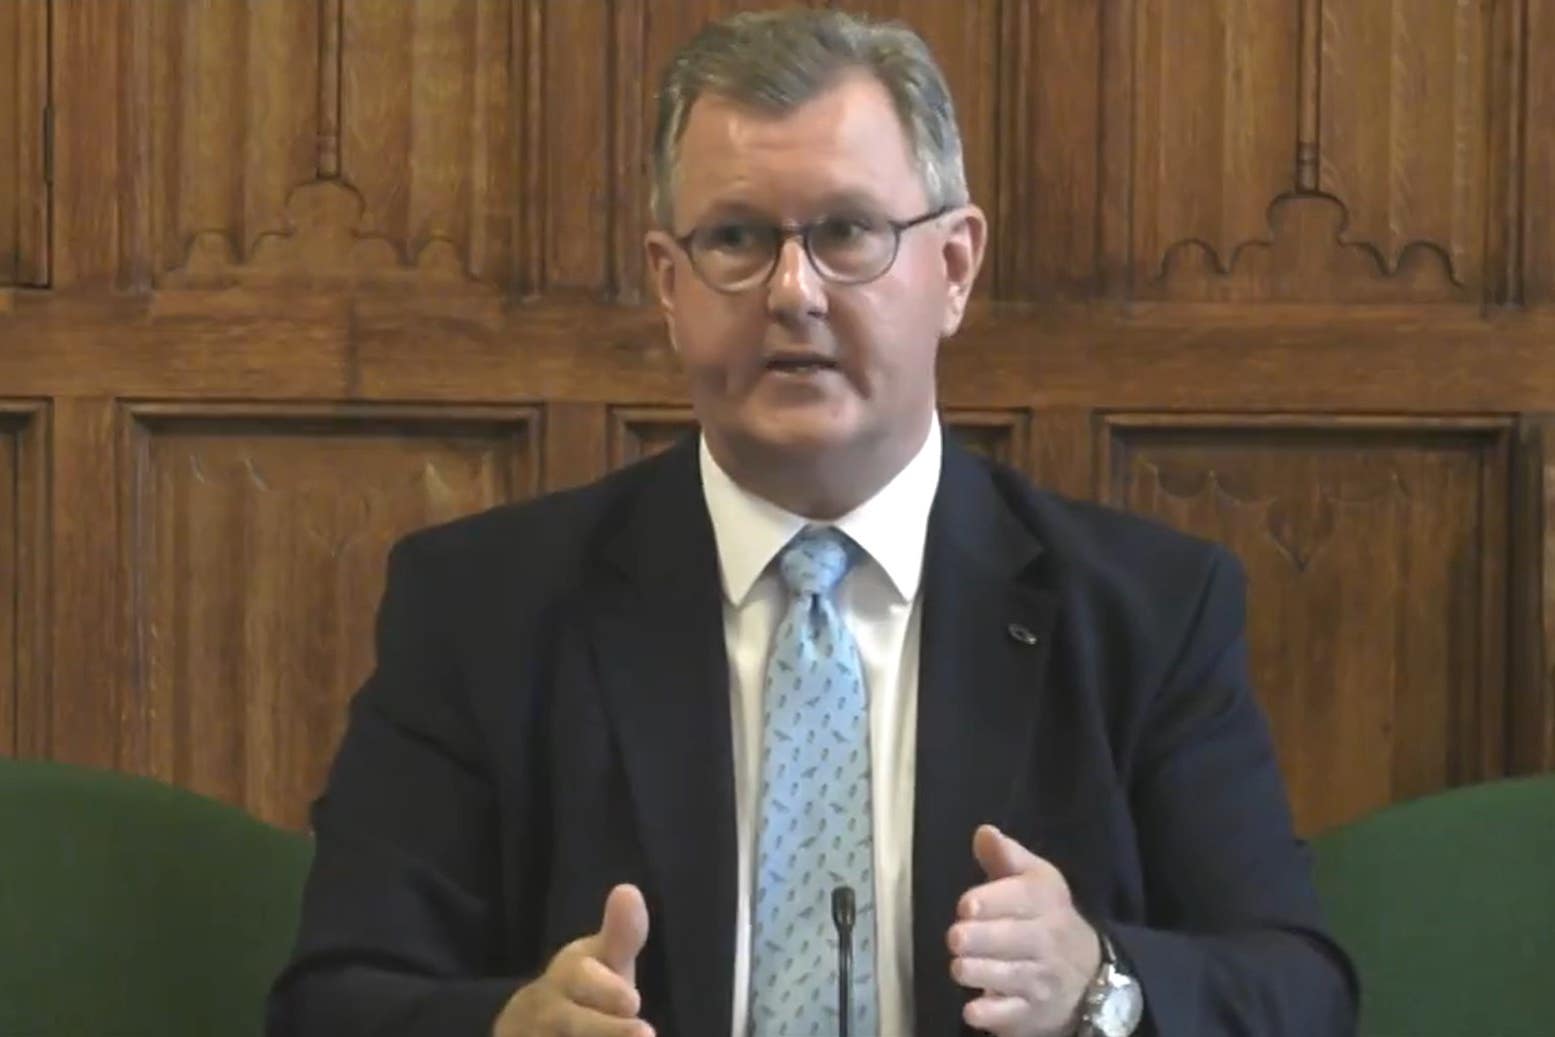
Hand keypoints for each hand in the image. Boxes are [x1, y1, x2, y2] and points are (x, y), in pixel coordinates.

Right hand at [493, 884, 653, 1036]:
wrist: (531, 1025)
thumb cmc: (585, 990)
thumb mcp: (603, 962)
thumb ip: (621, 934)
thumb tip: (628, 891)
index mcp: (565, 979)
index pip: (579, 978)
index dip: (605, 990)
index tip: (633, 999)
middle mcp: (544, 1013)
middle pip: (568, 1022)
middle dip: (605, 1031)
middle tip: (645, 1036)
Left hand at [947, 825, 1101, 1036]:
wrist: (1089, 974)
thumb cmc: (1046, 918)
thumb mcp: (1035, 881)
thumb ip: (1006, 858)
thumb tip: (983, 832)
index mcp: (1045, 902)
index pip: (1023, 899)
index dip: (994, 901)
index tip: (967, 904)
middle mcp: (1047, 940)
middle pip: (1016, 939)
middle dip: (983, 939)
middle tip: (956, 937)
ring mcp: (1041, 980)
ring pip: (1012, 977)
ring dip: (982, 973)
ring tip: (959, 967)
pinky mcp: (1032, 1013)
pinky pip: (1012, 1015)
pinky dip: (992, 1015)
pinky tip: (972, 1010)